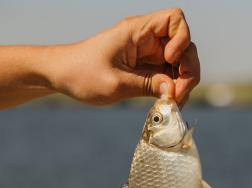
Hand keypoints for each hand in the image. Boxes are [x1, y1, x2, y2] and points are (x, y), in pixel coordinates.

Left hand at [48, 8, 199, 108]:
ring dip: (184, 83)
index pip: (175, 19)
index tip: (170, 60)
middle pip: (185, 45)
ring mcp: (150, 55)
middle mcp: (148, 40)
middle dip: (188, 70)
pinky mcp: (149, 69)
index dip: (182, 39)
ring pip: (182, 63)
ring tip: (174, 103)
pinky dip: (175, 89)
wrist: (63, 77)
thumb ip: (148, 86)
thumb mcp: (115, 83)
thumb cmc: (82, 74)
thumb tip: (175, 91)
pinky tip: (170, 102)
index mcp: (138, 31)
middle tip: (178, 95)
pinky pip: (171, 76)